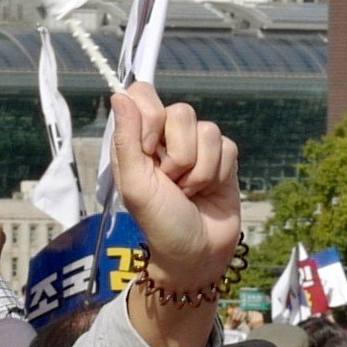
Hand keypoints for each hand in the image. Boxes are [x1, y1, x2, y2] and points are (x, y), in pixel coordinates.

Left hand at [105, 85, 243, 336]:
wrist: (197, 252)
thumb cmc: (160, 222)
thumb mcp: (135, 185)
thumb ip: (127, 140)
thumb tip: (119, 94)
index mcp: (137, 139)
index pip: (142, 94)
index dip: (150, 118)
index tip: (150, 151)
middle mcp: (166, 137)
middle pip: (181, 112)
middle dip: (178, 155)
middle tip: (170, 182)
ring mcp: (197, 146)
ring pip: (208, 129)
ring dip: (198, 170)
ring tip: (188, 191)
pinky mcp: (223, 157)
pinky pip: (227, 145)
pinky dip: (217, 173)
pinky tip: (208, 190)